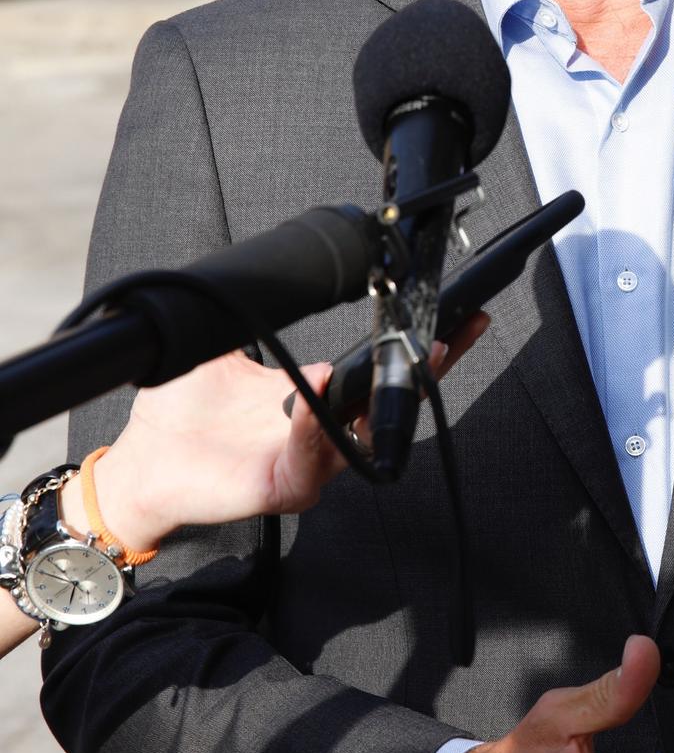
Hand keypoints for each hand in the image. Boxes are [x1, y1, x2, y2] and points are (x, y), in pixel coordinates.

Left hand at [72, 315, 488, 554]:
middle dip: (427, 370)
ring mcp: (308, 463)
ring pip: (363, 437)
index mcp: (315, 395)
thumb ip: (251, 310)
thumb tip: (271, 263)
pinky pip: (312, 466)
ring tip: (395, 361)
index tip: (452, 314)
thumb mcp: (220, 345)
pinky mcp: (283, 489)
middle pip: (390, 405)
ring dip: (379, 401)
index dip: (416, 345)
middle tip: (452, 335)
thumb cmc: (180, 409)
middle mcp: (322, 432)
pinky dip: (315, 431)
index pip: (377, 370)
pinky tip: (314, 397)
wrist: (142, 460)